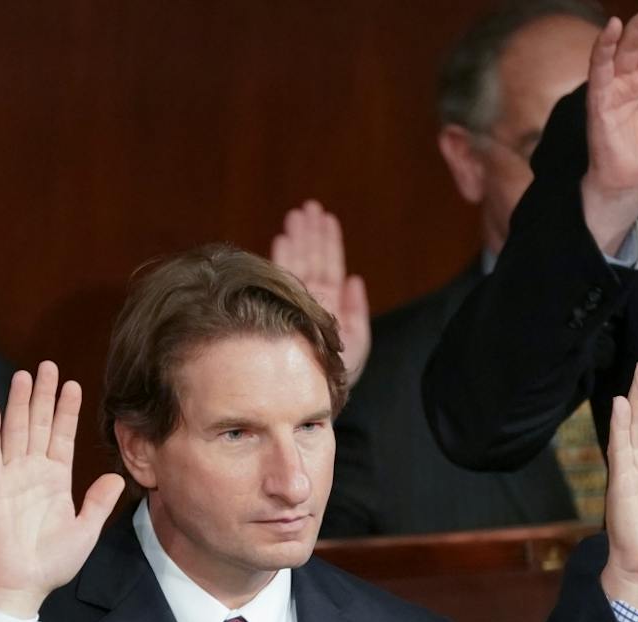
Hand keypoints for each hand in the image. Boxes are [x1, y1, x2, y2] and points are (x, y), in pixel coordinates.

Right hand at [0, 364, 124, 618]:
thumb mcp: (85, 530)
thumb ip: (99, 502)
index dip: (67, 410)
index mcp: (56, 479)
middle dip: (44, 395)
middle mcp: (33, 471)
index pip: (62, 436)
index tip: (73, 385)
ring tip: (24, 375)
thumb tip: (117, 478)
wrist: (22, 583)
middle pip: (39, 424)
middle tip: (48, 365)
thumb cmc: (52, 561)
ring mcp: (11, 477)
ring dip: (19, 404)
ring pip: (16, 431)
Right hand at [271, 201, 370, 386]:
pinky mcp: (280, 310)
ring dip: (297, 239)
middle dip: (310, 233)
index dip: (327, 241)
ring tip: (296, 215)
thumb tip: (355, 279)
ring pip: (295, 265)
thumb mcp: (357, 344)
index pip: (328, 266)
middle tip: (308, 207)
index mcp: (328, 305)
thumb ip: (357, 311)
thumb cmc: (334, 378)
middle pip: (310, 259)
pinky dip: (282, 259)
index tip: (325, 217)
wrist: (310, 397)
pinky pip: (280, 280)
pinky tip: (282, 240)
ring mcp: (293, 304)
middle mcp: (309, 301)